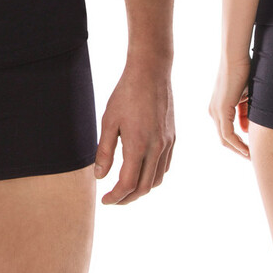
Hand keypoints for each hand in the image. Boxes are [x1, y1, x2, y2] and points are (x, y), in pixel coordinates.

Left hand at [94, 57, 173, 204]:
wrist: (151, 71)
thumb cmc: (126, 94)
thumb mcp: (109, 121)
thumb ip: (104, 151)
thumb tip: (100, 177)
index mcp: (138, 145)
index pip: (128, 184)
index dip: (115, 197)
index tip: (105, 200)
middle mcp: (156, 147)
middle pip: (144, 187)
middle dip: (127, 198)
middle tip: (113, 199)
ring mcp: (167, 143)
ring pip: (157, 179)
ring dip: (141, 188)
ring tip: (126, 187)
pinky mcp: (172, 136)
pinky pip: (165, 166)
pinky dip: (153, 175)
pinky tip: (142, 170)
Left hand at [209, 55, 251, 157]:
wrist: (236, 57)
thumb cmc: (243, 72)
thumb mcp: (246, 98)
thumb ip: (244, 114)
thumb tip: (245, 130)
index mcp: (218, 108)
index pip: (227, 132)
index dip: (238, 143)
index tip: (251, 150)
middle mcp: (213, 111)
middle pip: (224, 139)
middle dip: (238, 149)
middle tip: (252, 157)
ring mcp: (215, 111)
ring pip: (225, 139)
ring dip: (239, 149)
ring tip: (252, 156)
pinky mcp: (221, 109)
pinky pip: (228, 134)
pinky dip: (238, 144)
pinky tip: (248, 149)